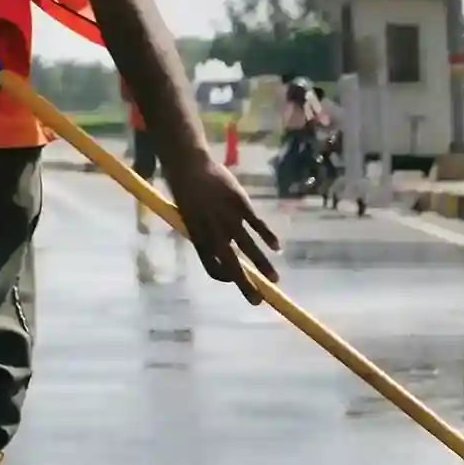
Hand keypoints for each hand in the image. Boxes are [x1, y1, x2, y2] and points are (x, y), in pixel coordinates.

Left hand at [160, 150, 280, 302]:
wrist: (188, 164)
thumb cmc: (186, 191)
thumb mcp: (188, 216)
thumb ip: (203, 233)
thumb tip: (217, 249)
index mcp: (197, 236)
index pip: (212, 267)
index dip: (225, 277)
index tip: (234, 280)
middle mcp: (214, 231)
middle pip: (231, 265)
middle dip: (246, 285)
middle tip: (257, 299)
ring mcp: (229, 218)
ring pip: (248, 247)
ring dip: (263, 265)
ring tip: (275, 279)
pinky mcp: (240, 204)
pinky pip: (256, 224)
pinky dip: (268, 236)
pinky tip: (277, 247)